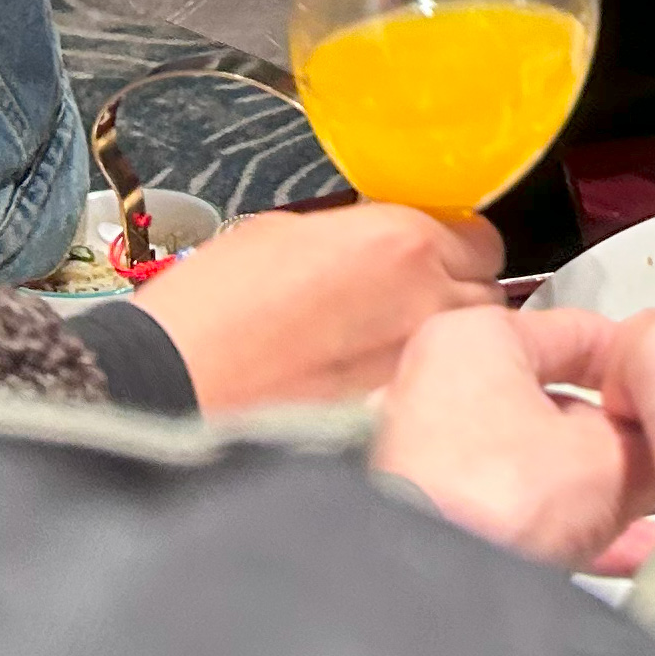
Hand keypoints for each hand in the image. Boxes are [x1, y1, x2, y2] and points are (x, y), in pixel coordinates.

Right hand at [132, 202, 499, 411]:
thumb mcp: (282, 232)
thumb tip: (380, 237)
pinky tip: (370, 395)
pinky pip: (433, 400)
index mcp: (403, 243)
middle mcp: (428, 303)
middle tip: (404, 309)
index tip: (433, 259)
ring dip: (443, 348)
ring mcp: (421, 370)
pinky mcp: (402, 423)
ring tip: (382, 357)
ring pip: (469, 352)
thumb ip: (356, 232)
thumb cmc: (207, 314)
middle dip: (455, 297)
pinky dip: (417, 397)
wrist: (167, 389)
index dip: (455, 249)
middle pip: (487, 294)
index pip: (482, 237)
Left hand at [370, 305, 654, 567]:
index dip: (643, 364)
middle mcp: (438, 386)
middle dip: (621, 439)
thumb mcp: (610, 461)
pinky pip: (516, 507)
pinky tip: (622, 556)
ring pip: (540, 462)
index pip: (582, 330)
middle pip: (559, 402)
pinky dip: (565, 526)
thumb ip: (654, 444)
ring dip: (599, 489)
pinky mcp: (429, 512)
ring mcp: (428, 454)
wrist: (428, 600)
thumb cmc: (499, 500)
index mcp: (473, 338)